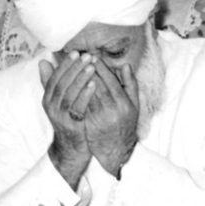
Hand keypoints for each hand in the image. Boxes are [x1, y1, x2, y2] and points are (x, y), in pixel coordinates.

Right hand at [39, 53, 96, 187]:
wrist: (70, 150)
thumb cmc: (68, 123)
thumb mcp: (58, 103)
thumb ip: (52, 84)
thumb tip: (43, 62)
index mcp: (48, 98)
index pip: (55, 77)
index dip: (65, 65)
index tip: (76, 53)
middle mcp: (51, 106)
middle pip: (61, 83)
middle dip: (74, 68)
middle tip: (86, 56)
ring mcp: (60, 116)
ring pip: (69, 93)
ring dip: (80, 78)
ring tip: (92, 67)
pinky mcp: (70, 124)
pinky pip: (77, 107)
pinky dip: (85, 94)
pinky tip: (94, 85)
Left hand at [84, 59, 139, 176]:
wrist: (117, 149)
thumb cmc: (126, 123)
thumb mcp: (134, 105)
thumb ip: (130, 84)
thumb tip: (125, 65)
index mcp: (125, 103)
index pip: (111, 80)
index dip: (101, 67)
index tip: (92, 56)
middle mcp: (113, 109)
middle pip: (98, 84)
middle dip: (88, 70)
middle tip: (79, 57)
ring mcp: (101, 117)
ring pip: (87, 93)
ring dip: (79, 79)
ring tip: (73, 67)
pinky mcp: (90, 122)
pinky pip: (81, 104)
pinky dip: (75, 93)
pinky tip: (70, 84)